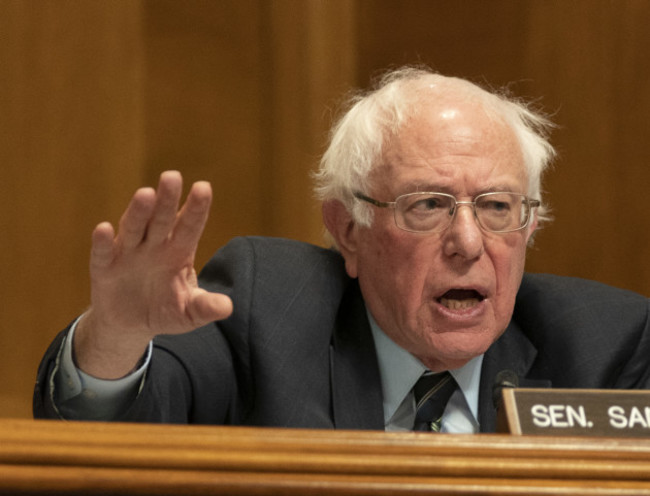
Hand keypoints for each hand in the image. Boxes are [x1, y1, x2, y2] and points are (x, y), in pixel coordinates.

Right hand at [74, 171, 232, 378]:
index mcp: (179, 251)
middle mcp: (154, 245)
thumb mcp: (189, 312)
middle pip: (162, 219)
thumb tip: (228, 307)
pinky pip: (104, 253)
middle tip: (172, 177)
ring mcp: (129, 253)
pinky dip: (103, 242)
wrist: (131, 325)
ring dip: (139, 212)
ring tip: (145, 194)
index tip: (203, 187)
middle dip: (167, 199)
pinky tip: (104, 229)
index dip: (196, 208)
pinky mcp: (105, 268)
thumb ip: (205, 307)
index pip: (190, 225)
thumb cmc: (165, 309)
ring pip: (134, 227)